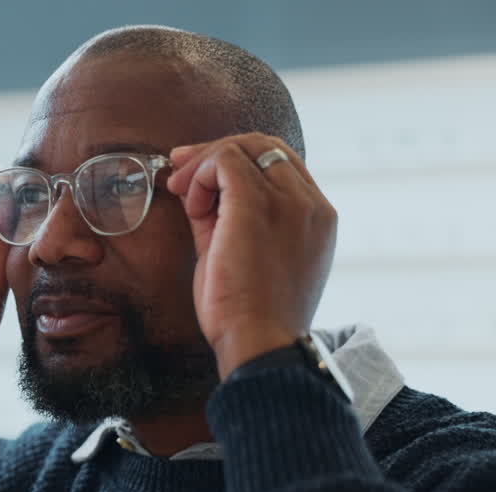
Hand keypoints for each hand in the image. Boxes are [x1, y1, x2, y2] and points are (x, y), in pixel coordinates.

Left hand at [166, 134, 337, 378]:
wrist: (259, 342)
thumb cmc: (247, 313)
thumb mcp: (241, 256)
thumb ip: (225, 219)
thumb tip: (196, 188)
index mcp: (316, 217)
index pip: (279, 163)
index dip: (235, 160)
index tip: (196, 174)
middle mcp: (310, 203)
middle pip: (264, 146)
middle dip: (215, 152)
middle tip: (178, 171)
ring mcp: (289, 201)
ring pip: (244, 147)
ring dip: (203, 165)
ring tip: (181, 193)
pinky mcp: (258, 206)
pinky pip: (226, 161)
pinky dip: (200, 175)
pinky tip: (191, 206)